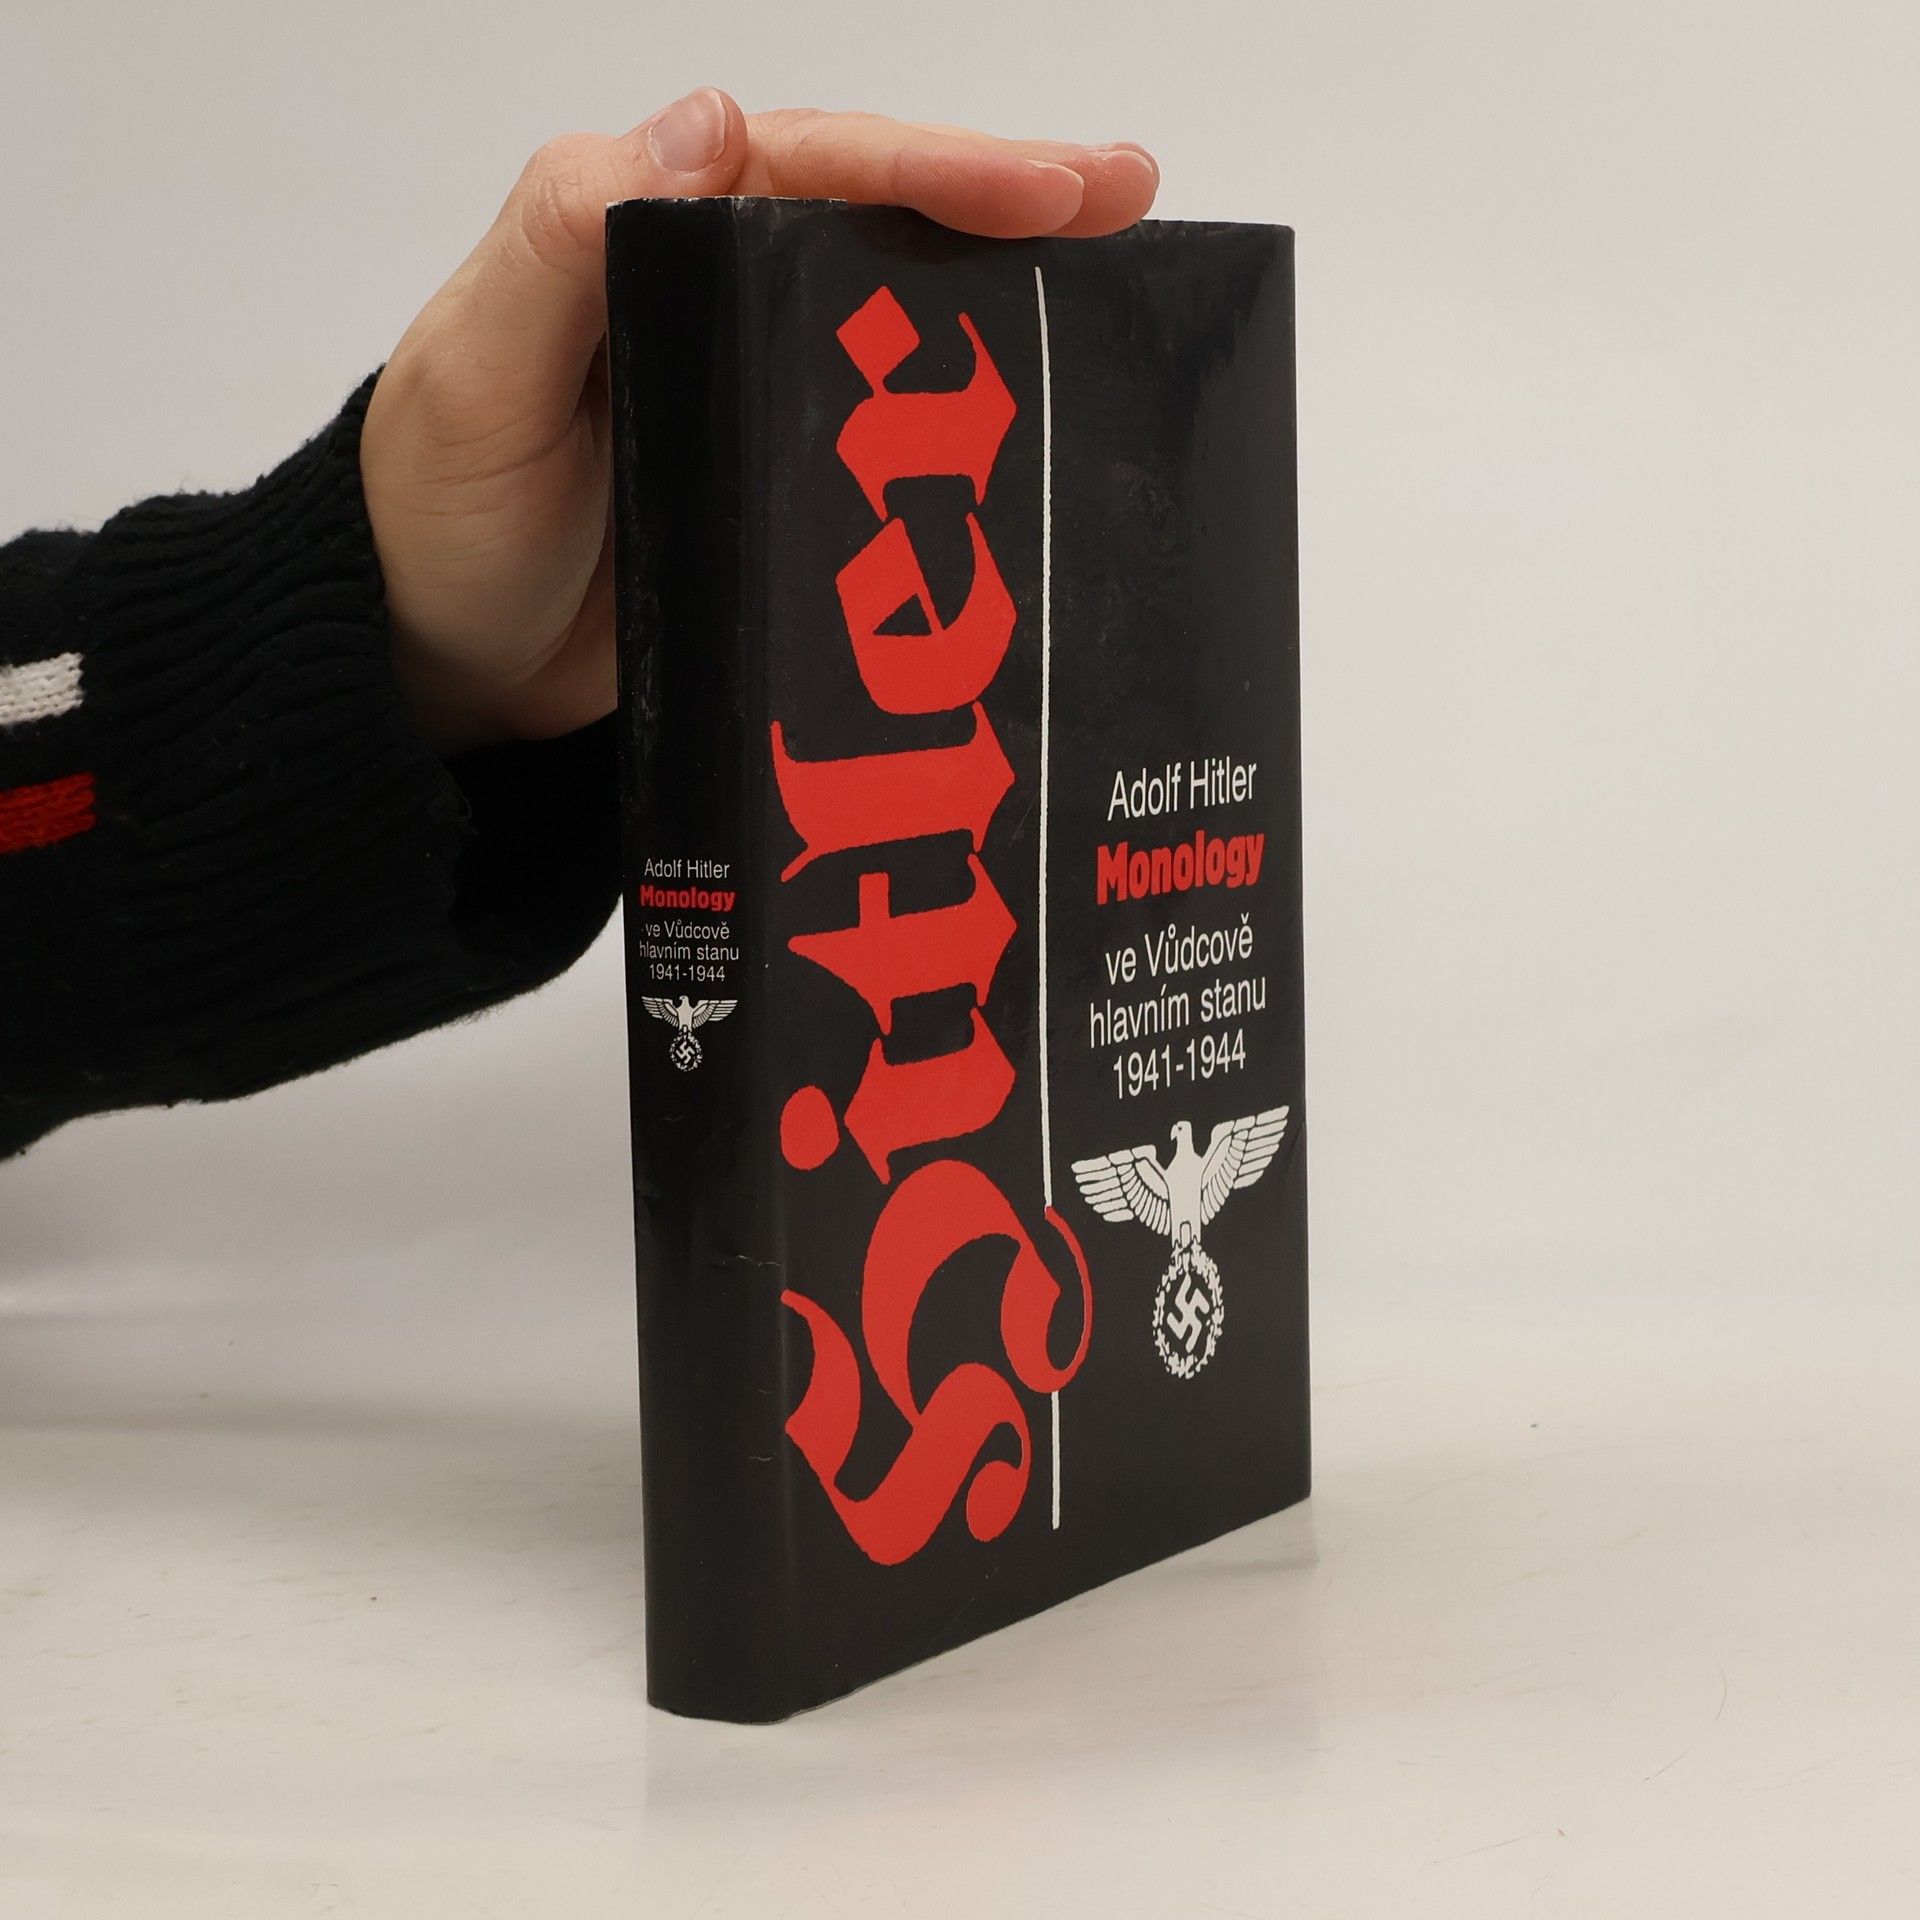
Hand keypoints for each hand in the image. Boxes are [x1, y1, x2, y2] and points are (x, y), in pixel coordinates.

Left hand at [361, 90, 1159, 754]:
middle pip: (880, 222)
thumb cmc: (438, 519)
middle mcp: (711, 291)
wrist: (436, 669)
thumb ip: (567, 245)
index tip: (1052, 187)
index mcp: (646, 232)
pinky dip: (964, 417)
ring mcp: (751, 390)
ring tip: (1123, 289)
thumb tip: (706, 120)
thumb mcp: (480, 377)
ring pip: (899, 318)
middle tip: (1130, 201)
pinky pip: (887, 436)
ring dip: (1007, 296)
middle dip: (1010, 204)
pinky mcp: (775, 484)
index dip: (937, 166)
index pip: (812, 166)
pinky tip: (1041, 417)